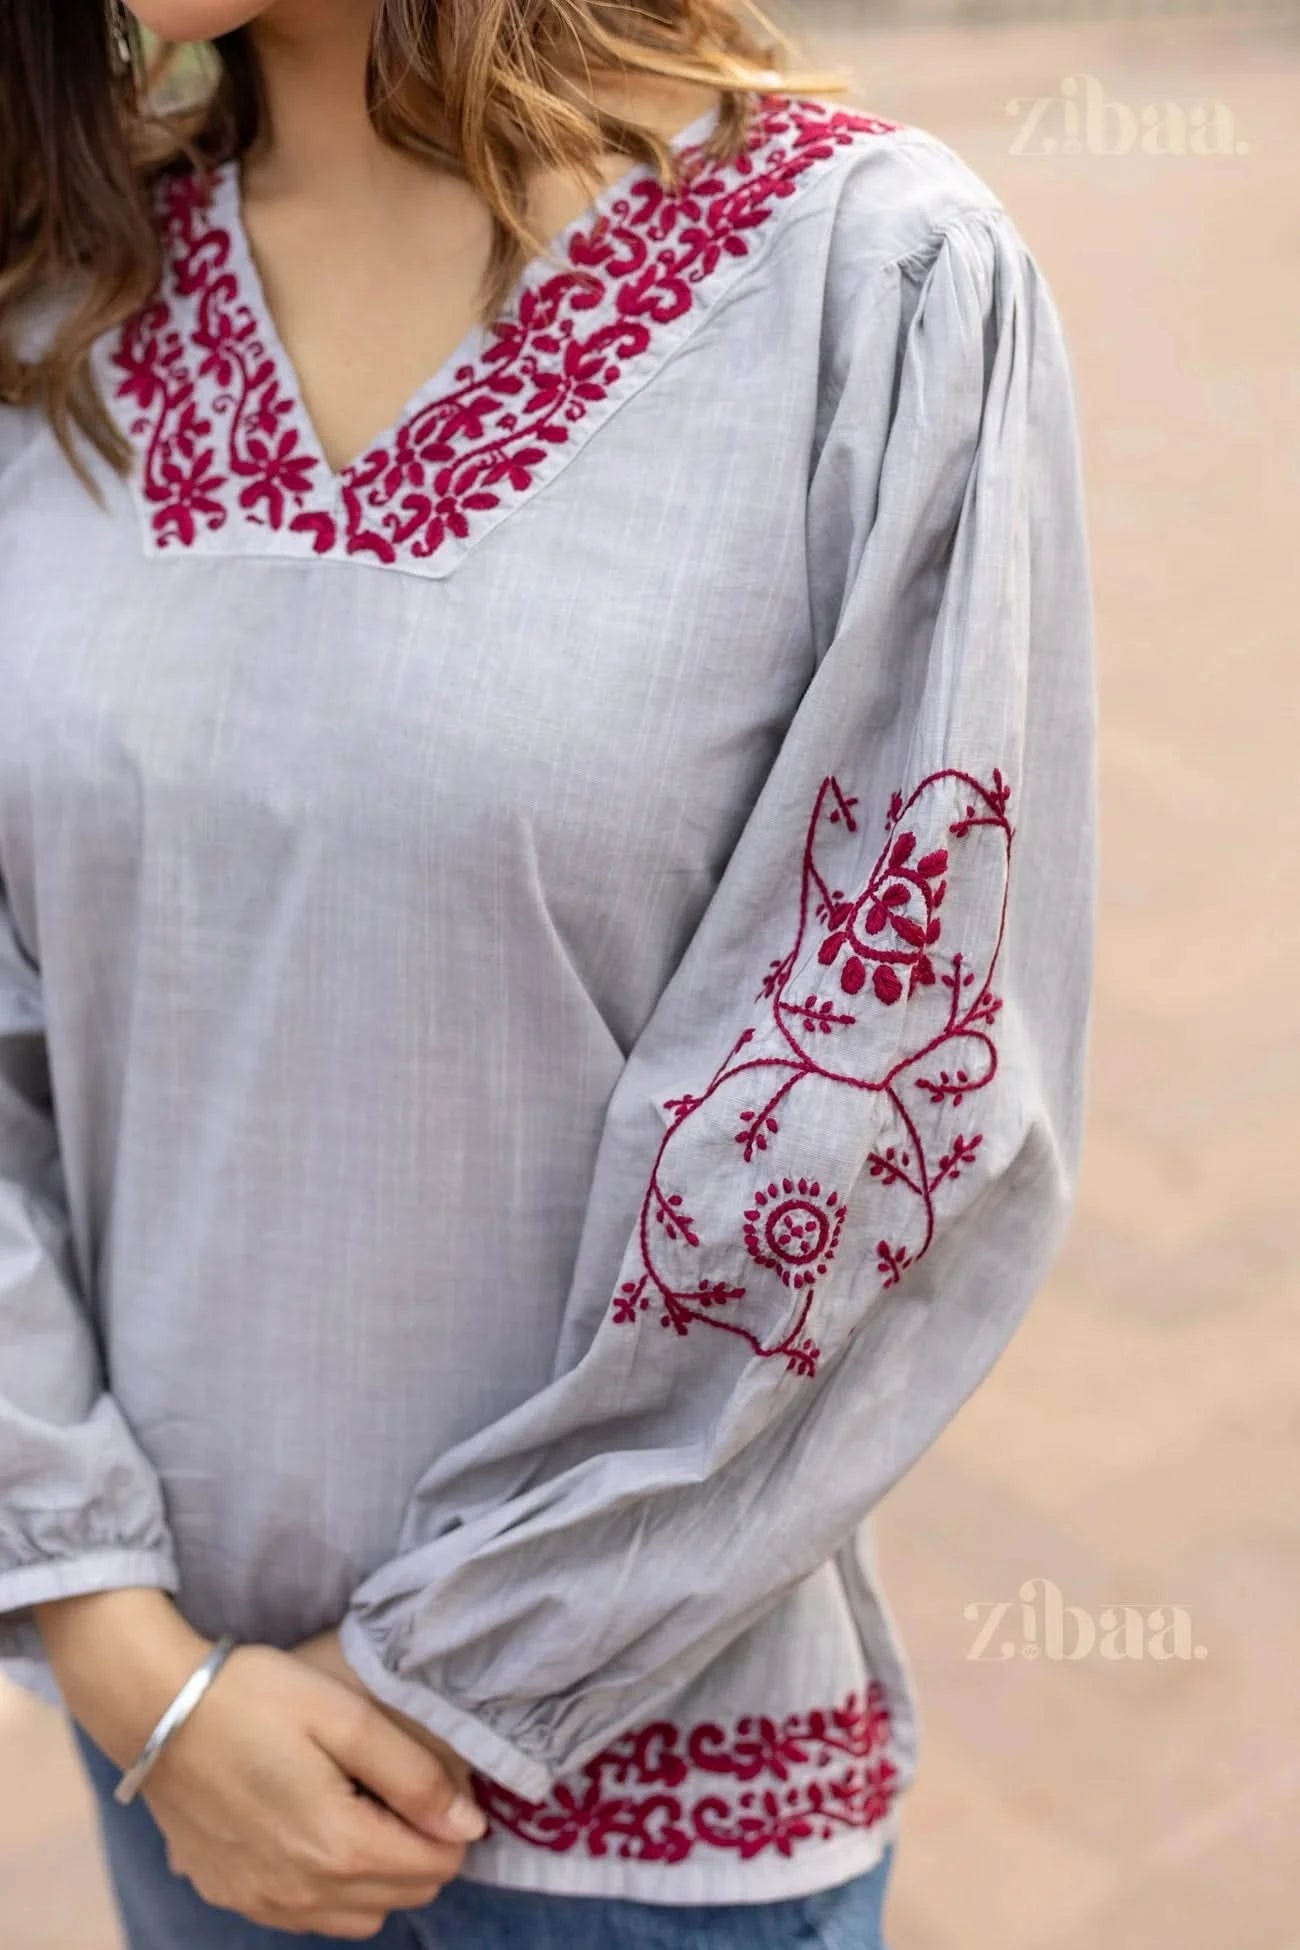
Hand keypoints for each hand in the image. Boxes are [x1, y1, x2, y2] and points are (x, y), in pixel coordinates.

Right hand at [37, 1590, 482, 1938]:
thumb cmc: (256, 1697)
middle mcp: (302, 1893)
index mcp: (338, 1847)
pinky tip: (312, 1827)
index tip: (429, 1781)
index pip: (438, 1865)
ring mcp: (262, 1902)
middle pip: (404, 1894)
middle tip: (394, 1787)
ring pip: (359, 1915)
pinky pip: (307, 1915)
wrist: (157, 1709)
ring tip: (357, 1805)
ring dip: (377, 1873)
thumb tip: (470, 1825)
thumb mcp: (346, 1715)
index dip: (449, 1823)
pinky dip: (330, 1886)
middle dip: (418, 1848)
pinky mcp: (232, 1896)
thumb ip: (414, 1775)